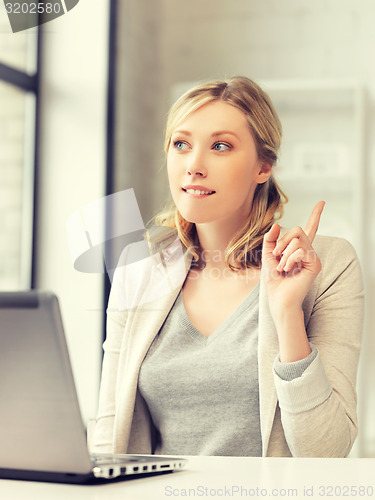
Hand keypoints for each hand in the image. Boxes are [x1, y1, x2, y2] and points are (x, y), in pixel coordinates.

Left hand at [262, 201, 324, 319]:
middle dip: (282, 242)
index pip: (309, 228)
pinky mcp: (315, 264)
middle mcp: (308, 251)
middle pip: (298, 229)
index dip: (316, 215)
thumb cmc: (273, 280)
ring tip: (283, 267)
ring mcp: (313, 257)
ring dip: (284, 253)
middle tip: (277, 256)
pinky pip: (301, 250)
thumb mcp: (268, 255)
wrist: (277, 297)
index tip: (322, 202)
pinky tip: (288, 269)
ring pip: (298, 240)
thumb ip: (270, 239)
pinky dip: (289, 259)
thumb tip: (278, 224)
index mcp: (298, 248)